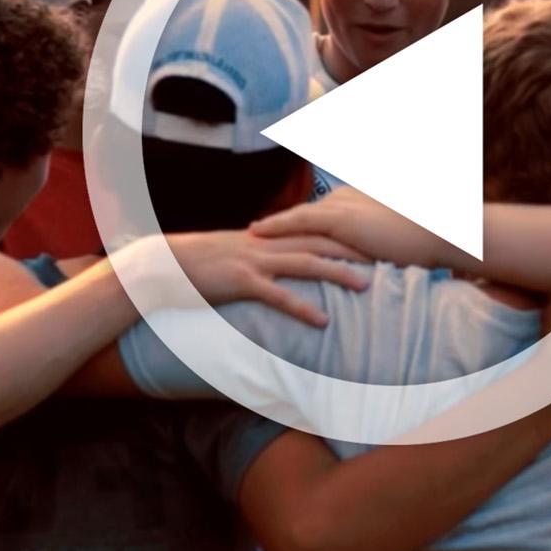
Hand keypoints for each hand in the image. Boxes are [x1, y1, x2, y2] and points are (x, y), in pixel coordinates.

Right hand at [167, 230, 371, 327]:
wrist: (164, 265)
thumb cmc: (200, 262)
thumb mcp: (237, 251)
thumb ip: (263, 253)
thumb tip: (284, 259)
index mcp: (268, 236)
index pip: (314, 230)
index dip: (345, 233)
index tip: (373, 238)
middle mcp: (266, 243)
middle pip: (319, 241)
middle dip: (353, 247)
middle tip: (385, 256)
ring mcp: (254, 261)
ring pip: (305, 263)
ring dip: (337, 273)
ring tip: (365, 286)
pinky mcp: (241, 282)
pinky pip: (277, 296)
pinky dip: (302, 307)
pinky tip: (322, 321)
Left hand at [251, 188, 458, 270]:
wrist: (440, 232)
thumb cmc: (426, 241)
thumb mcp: (396, 241)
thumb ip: (379, 246)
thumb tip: (376, 258)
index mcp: (357, 202)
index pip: (317, 213)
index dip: (293, 223)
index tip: (271, 230)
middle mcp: (345, 198)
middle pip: (301, 212)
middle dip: (276, 223)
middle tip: (248, 232)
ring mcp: (342, 205)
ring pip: (295, 215)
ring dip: (270, 225)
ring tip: (245, 233)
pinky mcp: (341, 219)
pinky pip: (299, 222)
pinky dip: (276, 226)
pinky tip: (256, 233)